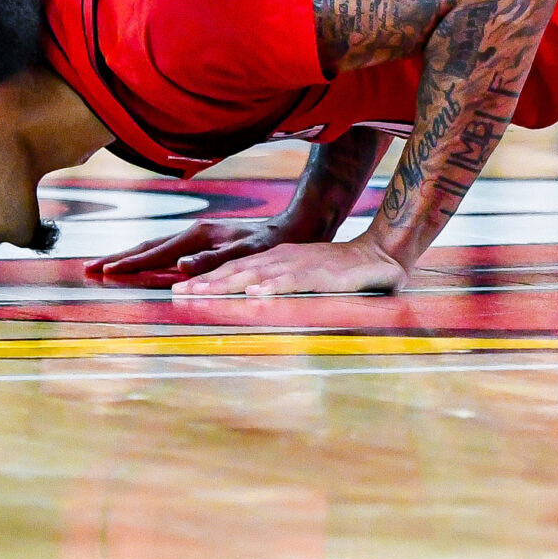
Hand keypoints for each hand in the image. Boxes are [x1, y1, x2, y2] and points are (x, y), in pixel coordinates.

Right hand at [83, 214, 307, 285]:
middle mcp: (192, 234)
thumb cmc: (273, 244)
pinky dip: (144, 259)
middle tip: (87, 270)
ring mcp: (194, 238)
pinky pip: (164, 252)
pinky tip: (136, 266)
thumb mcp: (249, 252)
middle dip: (117, 259)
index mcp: (198, 237)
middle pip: (147, 248)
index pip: (156, 254)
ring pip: (153, 249)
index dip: (130, 265)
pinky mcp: (199, 244)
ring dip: (126, 258)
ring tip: (101, 268)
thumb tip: (182, 267)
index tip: (105, 273)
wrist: (292, 227)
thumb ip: (215, 260)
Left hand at [171, 235, 409, 296]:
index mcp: (276, 260)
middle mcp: (282, 259)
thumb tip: (251, 302)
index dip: (207, 278)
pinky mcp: (320, 273)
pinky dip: (272, 287)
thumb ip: (281, 287)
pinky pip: (292, 281)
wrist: (379, 256)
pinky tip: (254, 294)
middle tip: (178, 293)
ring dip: (228, 283)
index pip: (235, 268)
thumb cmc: (341, 273)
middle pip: (238, 270)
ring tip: (202, 293)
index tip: (180, 290)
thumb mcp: (304, 277)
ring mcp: (300, 264)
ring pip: (257, 274)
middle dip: (206, 281)